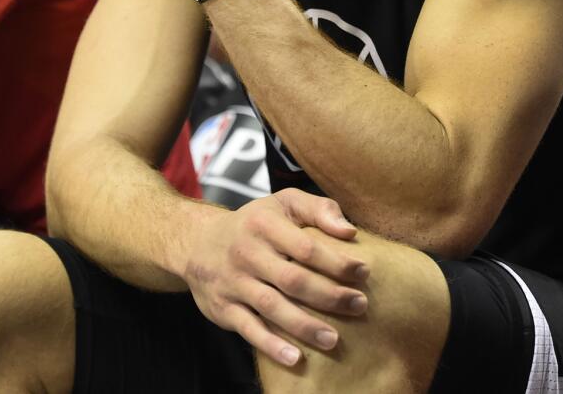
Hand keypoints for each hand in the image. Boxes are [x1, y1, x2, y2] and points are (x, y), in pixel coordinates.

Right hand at [182, 189, 370, 366]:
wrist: (198, 242)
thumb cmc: (255, 224)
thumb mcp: (283, 203)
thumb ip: (319, 208)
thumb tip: (349, 231)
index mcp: (264, 224)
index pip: (306, 247)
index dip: (337, 262)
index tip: (364, 272)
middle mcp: (246, 253)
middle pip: (293, 279)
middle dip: (330, 296)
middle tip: (360, 305)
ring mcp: (233, 282)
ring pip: (272, 307)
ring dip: (305, 326)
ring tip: (334, 339)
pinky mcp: (223, 308)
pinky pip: (249, 329)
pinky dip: (271, 345)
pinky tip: (295, 358)